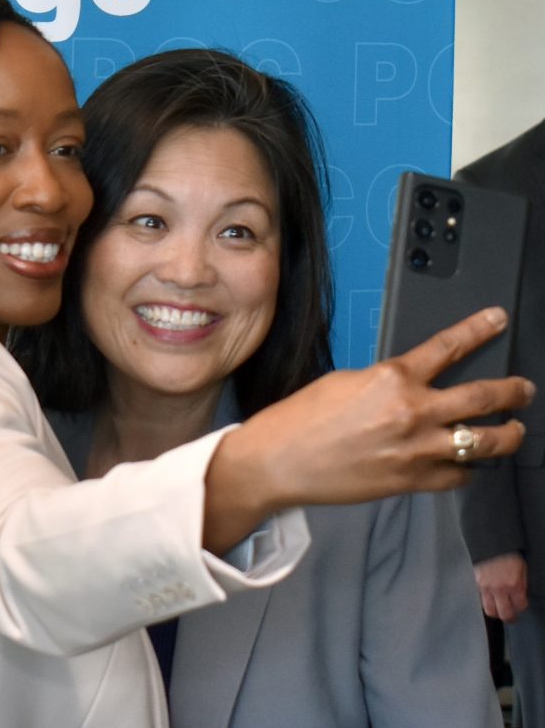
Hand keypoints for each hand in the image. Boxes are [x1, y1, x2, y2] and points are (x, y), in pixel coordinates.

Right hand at [203, 308, 533, 553]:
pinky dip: (468, 469)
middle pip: (482, 397)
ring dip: (507, 434)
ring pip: (484, 442)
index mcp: (393, 377)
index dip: (479, 330)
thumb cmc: (302, 417)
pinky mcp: (413, 481)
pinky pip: (458, 475)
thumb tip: (408, 385)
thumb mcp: (345, 381)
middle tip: (523, 389)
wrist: (281, 459)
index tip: (498, 319)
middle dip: (512, 391)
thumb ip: (385, 381)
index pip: (449, 347)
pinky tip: (470, 465)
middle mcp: (413, 411)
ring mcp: (418, 450)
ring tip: (515, 430)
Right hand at [475, 553, 527, 622]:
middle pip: (504, 614)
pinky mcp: (476, 583)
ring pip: (489, 610)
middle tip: (510, 617)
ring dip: (495, 612)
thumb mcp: (521, 568)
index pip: (520, 607)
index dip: (521, 607)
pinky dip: (485, 600)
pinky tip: (488, 597)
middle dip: (509, 618)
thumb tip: (520, 596)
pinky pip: (481, 598)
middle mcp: (500, 588)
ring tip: (497, 610)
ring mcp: (486, 587)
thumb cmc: (507, 552)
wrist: (490, 541)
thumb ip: (521, 584)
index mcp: (515, 585)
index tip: (519, 606)